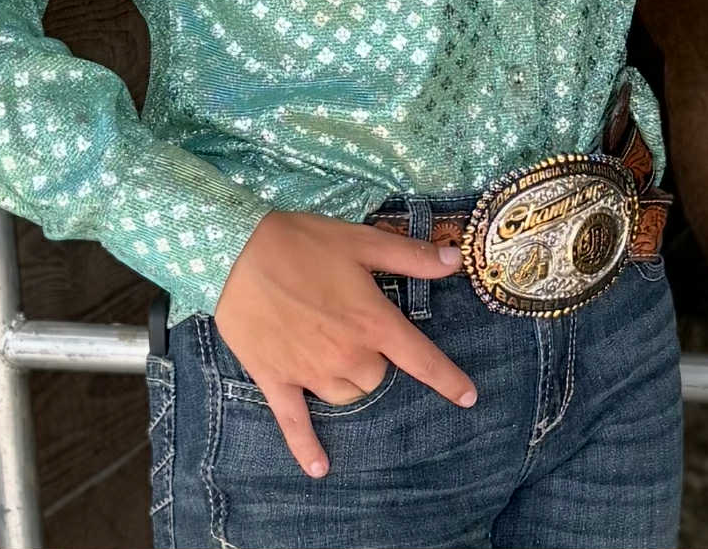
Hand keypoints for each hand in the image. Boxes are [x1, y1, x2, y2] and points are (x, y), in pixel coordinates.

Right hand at [212, 209, 476, 478]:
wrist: (238, 253)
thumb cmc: (304, 242)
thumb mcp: (362, 240)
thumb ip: (411, 256)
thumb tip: (455, 262)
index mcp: (372, 321)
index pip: (420, 358)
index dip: (448, 379)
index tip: (469, 397)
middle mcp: (347, 355)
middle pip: (377, 376)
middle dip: (375, 357)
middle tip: (355, 324)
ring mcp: (310, 372)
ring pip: (347, 394)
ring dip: (349, 380)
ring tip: (333, 351)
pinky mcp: (277, 380)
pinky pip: (296, 424)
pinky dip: (307, 447)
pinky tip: (319, 468)